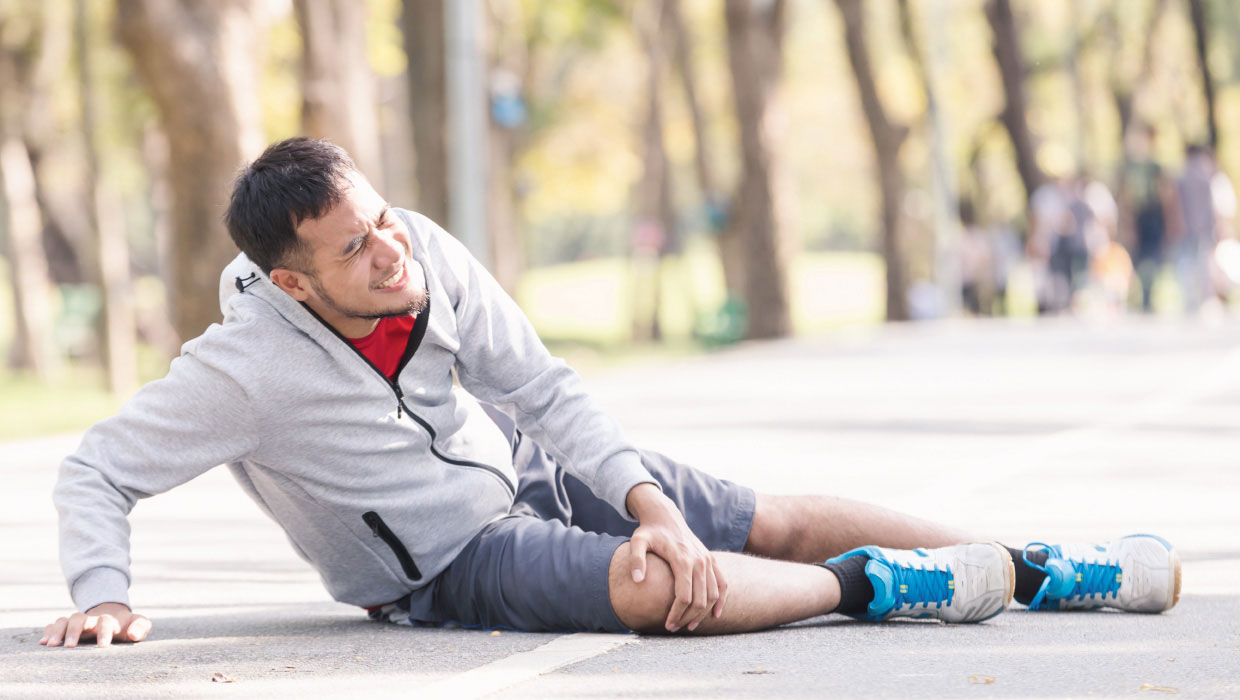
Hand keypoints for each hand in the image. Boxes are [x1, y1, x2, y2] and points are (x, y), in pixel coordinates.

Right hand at [40, 603, 150, 647]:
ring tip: (51, 645)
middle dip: (74, 630)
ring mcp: (77, 623)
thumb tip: (133, 634)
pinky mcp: (66, 628)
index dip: (104, 631)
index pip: (105, 621)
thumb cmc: (126, 625)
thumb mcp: (138, 624)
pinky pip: (54, 626)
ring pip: (64, 621)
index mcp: (108, 619)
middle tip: (70, 646)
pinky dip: (48, 632)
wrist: (113, 617)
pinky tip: (43, 643)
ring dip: (57, 631)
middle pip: (79, 618)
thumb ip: (140, 626)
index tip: (104, 645)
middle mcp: (90, 619)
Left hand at [625, 483, 727, 632]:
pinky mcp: (711, 559)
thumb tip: (637, 581)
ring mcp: (708, 560)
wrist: (665, 516)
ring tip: (689, 626)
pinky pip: (723, 583)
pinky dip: (721, 600)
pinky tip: (715, 615)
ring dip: (703, 613)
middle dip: (687, 617)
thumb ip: (636, 560)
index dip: (676, 614)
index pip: (684, 596)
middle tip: (674, 628)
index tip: (666, 624)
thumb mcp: (637, 541)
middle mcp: (699, 560)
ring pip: (713, 594)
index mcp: (682, 559)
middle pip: (699, 599)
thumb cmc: (649, 531)